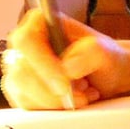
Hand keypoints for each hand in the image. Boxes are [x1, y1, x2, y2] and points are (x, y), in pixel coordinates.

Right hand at [1, 9, 129, 108]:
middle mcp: (27, 44)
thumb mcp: (107, 50)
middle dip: (53, 89)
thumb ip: (92, 52)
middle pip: (22, 71)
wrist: (108, 74)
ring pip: (24, 91)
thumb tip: (68, 67)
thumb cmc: (105, 57)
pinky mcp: (23, 90)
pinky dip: (53, 106)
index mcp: (42, 22)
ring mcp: (22, 68)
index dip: (42, 63)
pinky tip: (72, 99)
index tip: (64, 83)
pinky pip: (28, 104)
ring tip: (82, 92)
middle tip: (81, 91)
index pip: (26, 41)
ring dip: (56, 99)